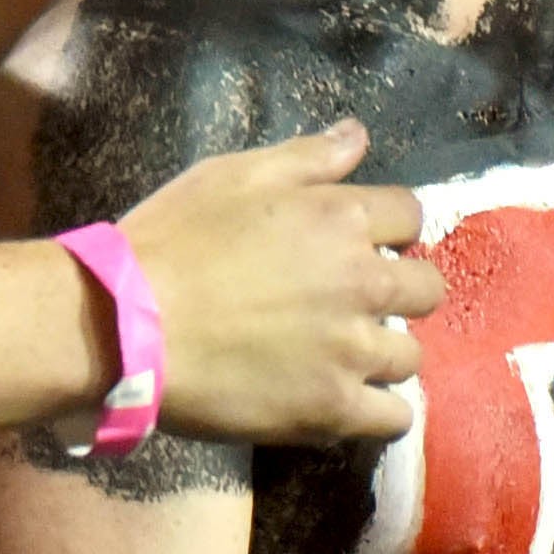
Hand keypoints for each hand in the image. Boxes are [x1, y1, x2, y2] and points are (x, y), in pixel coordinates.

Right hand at [112, 117, 441, 443]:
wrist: (126, 324)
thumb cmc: (172, 239)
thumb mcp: (233, 173)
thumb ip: (307, 156)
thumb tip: (359, 136)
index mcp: (340, 217)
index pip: (410, 215)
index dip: (388, 228)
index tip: (360, 245)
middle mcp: (361, 281)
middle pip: (427, 287)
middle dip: (399, 290)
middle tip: (353, 303)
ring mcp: (351, 350)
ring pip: (411, 355)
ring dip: (384, 352)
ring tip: (342, 357)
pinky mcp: (332, 409)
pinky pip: (393, 418)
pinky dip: (378, 411)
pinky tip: (347, 401)